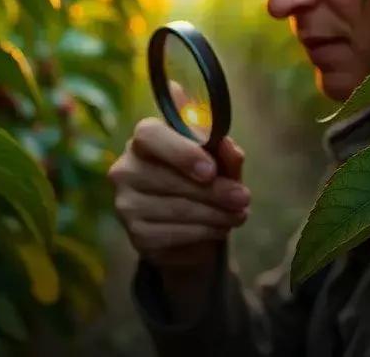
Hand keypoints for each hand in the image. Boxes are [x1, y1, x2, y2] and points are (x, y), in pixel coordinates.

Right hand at [108, 117, 248, 270]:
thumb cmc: (201, 181)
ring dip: (215, 214)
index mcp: (144, 140)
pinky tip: (220, 228)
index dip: (181, 152)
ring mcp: (127, 204)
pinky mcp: (136, 234)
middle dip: (213, 190)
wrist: (189, 226)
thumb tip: (229, 147)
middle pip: (167, 178)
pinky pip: (174, 234)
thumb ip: (225, 153)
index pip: (150, 136)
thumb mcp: (220, 164)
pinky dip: (205, 232)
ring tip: (238, 215)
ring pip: (175, 209)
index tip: (211, 171)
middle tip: (243, 198)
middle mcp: (126, 169)